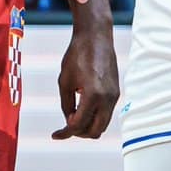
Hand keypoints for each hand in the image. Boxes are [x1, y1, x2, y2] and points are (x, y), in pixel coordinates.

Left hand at [53, 14, 119, 139]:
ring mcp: (114, 95)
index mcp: (93, 95)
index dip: (65, 132)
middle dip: (79, 133)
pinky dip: (95, 117)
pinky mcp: (116, 92)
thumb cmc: (77, 55)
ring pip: (103, 124)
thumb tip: (70, 122)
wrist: (96, 36)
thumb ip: (66, 105)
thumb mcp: (64, 81)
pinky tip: (82, 109)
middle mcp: (107, 98)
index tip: (55, 134)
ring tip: (73, 118)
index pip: (79, 125)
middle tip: (66, 127)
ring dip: (88, 126)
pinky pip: (106, 113)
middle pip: (95, 131)